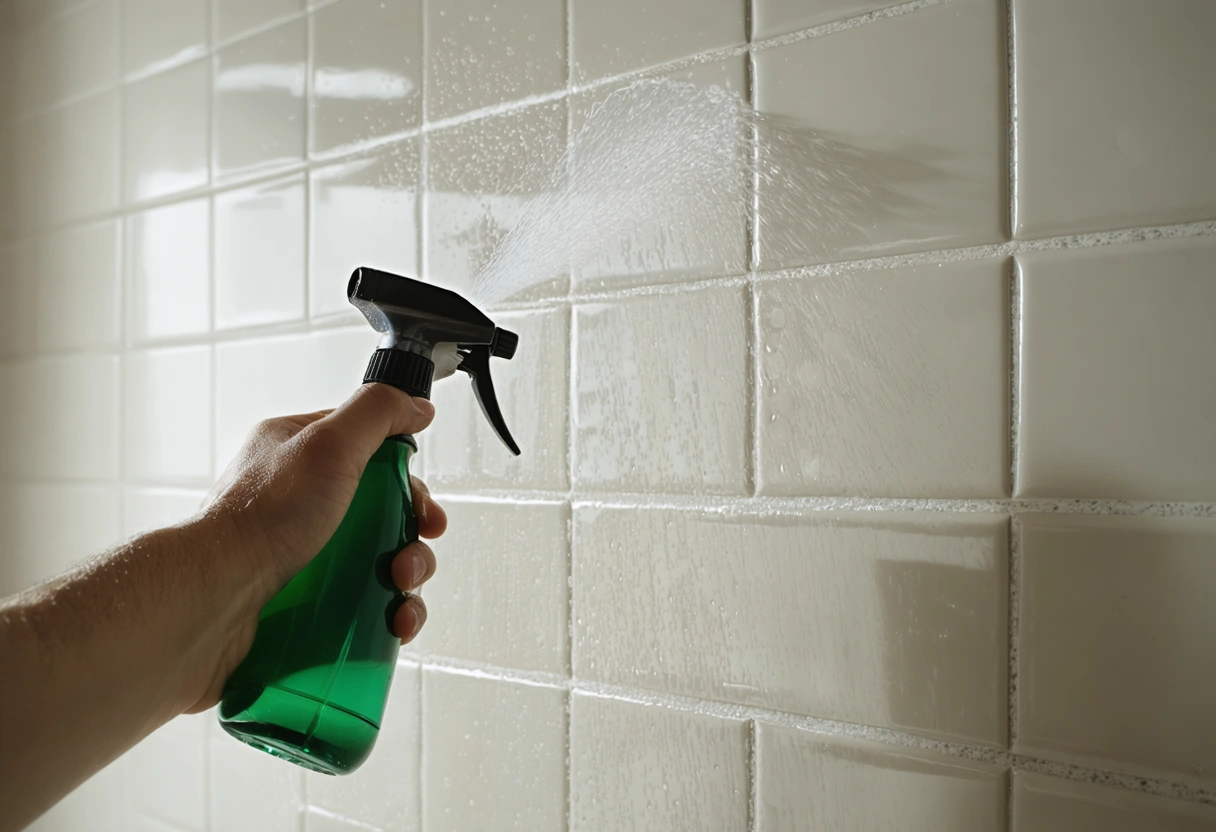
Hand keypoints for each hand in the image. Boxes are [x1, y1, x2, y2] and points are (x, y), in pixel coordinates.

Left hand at [193, 383, 446, 710]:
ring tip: (398, 593)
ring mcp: (299, 554)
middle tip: (407, 556)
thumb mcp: (328, 444)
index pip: (372, 454)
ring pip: (376, 562)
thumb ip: (376, 413)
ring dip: (405, 581)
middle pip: (383, 514)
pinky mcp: (300, 600)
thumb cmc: (257, 522)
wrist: (213, 601)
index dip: (406, 481)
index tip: (423, 507)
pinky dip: (385, 616)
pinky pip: (359, 604)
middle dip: (410, 539)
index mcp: (300, 455)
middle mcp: (298, 502)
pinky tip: (390, 623)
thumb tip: (414, 405)